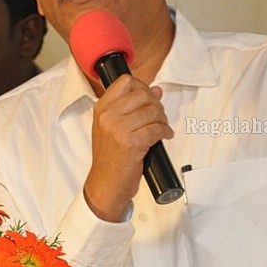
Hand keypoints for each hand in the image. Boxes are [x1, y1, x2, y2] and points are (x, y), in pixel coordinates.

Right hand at [83, 74, 172, 221]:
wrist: (106, 183)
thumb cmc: (110, 157)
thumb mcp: (111, 127)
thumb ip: (130, 107)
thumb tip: (155, 91)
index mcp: (101, 109)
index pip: (125, 82)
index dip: (142, 87)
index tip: (148, 97)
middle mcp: (108, 116)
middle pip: (143, 95)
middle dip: (156, 105)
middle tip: (158, 116)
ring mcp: (119, 129)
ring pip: (152, 112)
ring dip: (163, 119)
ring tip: (161, 127)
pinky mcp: (132, 143)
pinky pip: (157, 129)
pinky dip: (166, 132)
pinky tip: (164, 136)